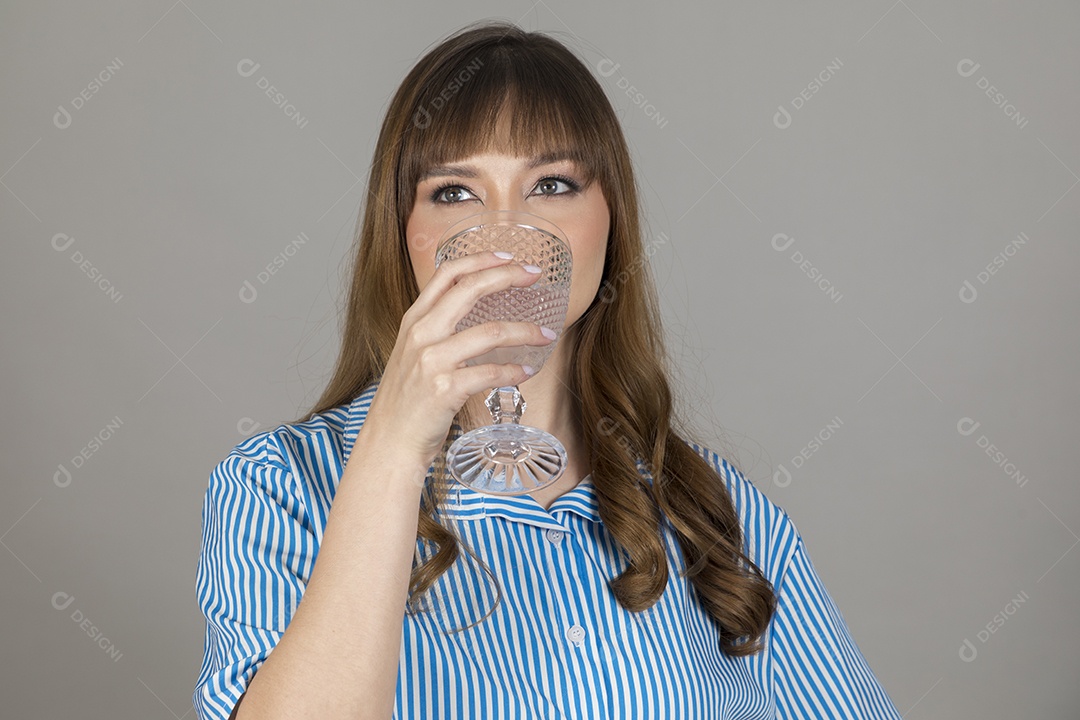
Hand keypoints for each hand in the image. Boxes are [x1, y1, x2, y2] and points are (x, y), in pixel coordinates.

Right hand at [362, 251, 555, 472]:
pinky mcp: (445, 390)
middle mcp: (421, 334)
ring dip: (525, 331)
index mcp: (414, 320)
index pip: (448, 274)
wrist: (389, 441)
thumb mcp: (413, 354)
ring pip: (489, 332)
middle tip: (535, 276)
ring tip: (546, 334)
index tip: (509, 257)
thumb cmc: (407, 400)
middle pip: (470, 290)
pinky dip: (514, 371)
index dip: (481, 260)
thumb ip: (437, 331)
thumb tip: (476, 314)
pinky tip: (527, 371)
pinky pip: (491, 373)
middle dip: (508, 277)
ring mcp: (432, 361)